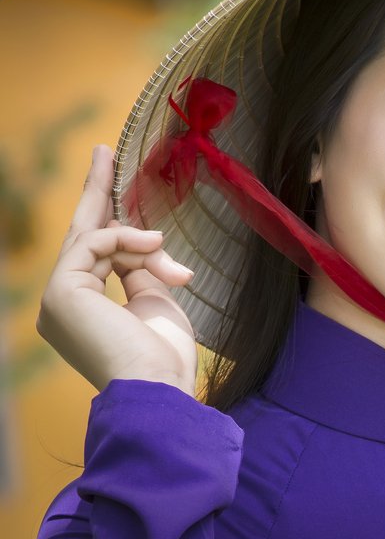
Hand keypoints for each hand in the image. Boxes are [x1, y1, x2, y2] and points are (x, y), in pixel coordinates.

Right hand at [37, 145, 197, 395]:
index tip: (108, 177)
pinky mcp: (61, 291)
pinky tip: (157, 252)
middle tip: (102, 151)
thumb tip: (146, 239)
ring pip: (98, 239)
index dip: (103, 215)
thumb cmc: (163, 355)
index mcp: (84, 307)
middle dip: (96, 191)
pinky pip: (96, 243)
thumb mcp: (155, 300)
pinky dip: (129, 242)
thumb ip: (142, 267)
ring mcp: (58, 298)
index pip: (93, 251)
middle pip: (82, 235)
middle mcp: (63, 302)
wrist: (159, 388)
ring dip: (142, 245)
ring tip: (173, 270)